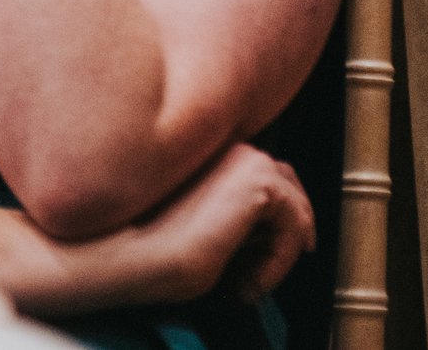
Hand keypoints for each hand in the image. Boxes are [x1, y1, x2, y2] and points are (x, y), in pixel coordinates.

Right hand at [127, 143, 315, 305]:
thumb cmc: (145, 244)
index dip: (271, 212)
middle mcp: (227, 145)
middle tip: (278, 261)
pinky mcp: (259, 181)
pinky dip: (280, 261)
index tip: (265, 248)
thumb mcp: (190, 220)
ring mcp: (244, 158)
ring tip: (250, 282)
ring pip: (293, 206)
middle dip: (288, 222)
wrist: (132, 251)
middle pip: (285, 180)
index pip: (259, 172)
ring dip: (279, 250)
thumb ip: (222, 209)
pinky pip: (295, 226)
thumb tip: (260, 232)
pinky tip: (250, 282)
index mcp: (205, 150)